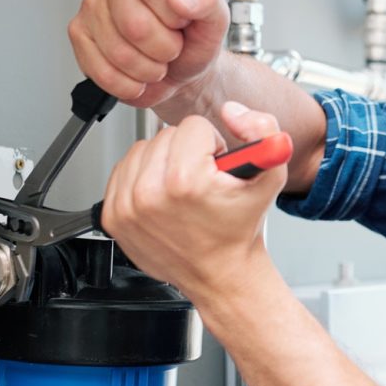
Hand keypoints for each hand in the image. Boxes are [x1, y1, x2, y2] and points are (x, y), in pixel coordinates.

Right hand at [68, 0, 228, 108]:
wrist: (181, 74)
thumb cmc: (193, 41)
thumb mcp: (215, 19)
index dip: (172, 14)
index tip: (181, 21)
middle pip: (134, 23)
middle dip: (162, 48)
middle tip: (172, 48)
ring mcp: (92, 6)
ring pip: (119, 52)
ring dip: (147, 69)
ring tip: (157, 62)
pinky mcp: (79, 35)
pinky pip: (102, 71)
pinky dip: (128, 83)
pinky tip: (138, 75)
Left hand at [101, 103, 286, 300]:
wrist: (221, 274)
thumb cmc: (240, 229)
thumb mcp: (272, 175)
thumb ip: (263, 130)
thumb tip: (231, 111)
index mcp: (185, 181)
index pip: (193, 127)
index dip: (211, 145)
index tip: (215, 169)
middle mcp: (150, 193)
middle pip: (165, 135)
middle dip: (187, 152)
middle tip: (202, 181)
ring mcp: (127, 206)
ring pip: (142, 149)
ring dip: (162, 162)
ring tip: (181, 189)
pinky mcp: (113, 216)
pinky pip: (123, 171)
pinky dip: (142, 178)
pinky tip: (162, 197)